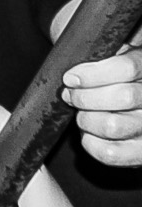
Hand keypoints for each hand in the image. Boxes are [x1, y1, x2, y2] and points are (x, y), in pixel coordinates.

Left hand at [62, 45, 141, 164]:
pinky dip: (90, 143)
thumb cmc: (109, 75)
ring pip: (114, 125)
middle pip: (123, 96)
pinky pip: (110, 153)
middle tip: (72, 95)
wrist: (122, 101)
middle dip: (85, 96)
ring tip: (83, 113)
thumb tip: (73, 65)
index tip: (70, 77)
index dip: (93, 74)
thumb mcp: (108, 54)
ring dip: (86, 119)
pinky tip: (88, 133)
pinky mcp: (140, 154)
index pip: (128, 68)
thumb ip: (96, 53)